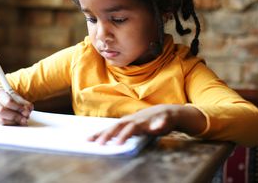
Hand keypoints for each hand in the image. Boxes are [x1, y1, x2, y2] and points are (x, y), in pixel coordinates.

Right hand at [0, 87, 33, 125]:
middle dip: (15, 116)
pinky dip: (11, 124)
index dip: (18, 107)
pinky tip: (17, 122)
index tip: (26, 111)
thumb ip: (23, 102)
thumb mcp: (16, 96)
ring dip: (14, 121)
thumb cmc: (8, 96)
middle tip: (25, 117)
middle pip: (2, 111)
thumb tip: (28, 109)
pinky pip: (1, 124)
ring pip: (1, 120)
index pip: (8, 101)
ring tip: (22, 120)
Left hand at [88, 104, 205, 144]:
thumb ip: (122, 132)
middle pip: (119, 126)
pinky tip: (157, 128)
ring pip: (135, 126)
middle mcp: (135, 120)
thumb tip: (105, 137)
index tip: (87, 140)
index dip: (99, 133)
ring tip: (118, 143)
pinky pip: (160, 123)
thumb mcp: (134, 126)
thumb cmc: (148, 121)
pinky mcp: (161, 120)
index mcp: (128, 122)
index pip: (110, 127)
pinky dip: (158, 125)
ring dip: (126, 134)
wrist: (169, 112)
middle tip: (99, 145)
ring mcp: (147, 120)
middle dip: (108, 135)